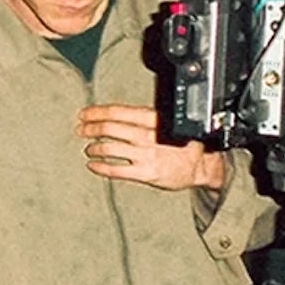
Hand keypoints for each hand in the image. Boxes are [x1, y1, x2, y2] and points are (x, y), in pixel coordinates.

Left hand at [76, 104, 224, 191]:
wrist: (203, 165)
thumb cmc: (184, 142)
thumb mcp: (168, 122)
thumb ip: (144, 118)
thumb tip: (114, 114)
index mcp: (152, 119)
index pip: (117, 112)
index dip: (95, 112)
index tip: (83, 114)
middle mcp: (147, 135)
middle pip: (109, 128)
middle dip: (90, 128)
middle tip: (80, 130)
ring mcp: (146, 155)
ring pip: (109, 148)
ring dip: (93, 147)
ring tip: (88, 149)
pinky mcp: (146, 173)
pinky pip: (115, 170)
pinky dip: (100, 167)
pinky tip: (93, 165)